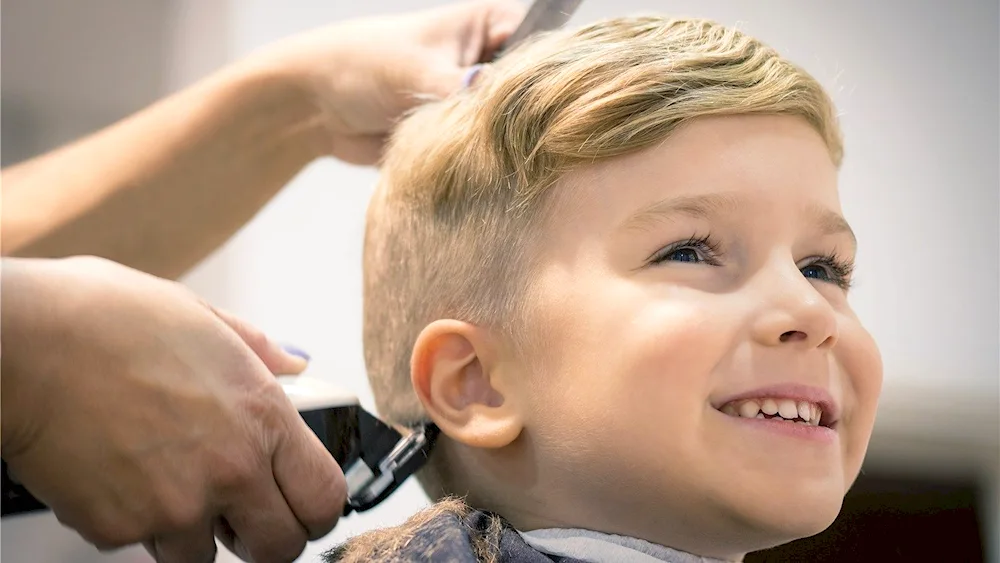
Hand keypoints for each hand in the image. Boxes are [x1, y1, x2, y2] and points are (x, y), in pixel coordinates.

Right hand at [0, 257, 345, 562]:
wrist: (22, 344)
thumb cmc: (102, 320)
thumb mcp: (200, 317)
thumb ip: (258, 349)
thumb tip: (293, 363)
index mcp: (262, 415)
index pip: (324, 496)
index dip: (317, 510)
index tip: (303, 510)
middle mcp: (231, 467)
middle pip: (280, 546)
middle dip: (263, 538)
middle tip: (241, 517)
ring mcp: (177, 505)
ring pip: (204, 554)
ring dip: (190, 529)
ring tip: (161, 478)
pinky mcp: (120, 529)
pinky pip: (141, 543)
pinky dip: (133, 521)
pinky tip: (118, 473)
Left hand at [247, 0, 525, 163]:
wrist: (316, 106)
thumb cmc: (362, 64)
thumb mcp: (417, 71)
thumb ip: (463, 91)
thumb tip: (503, 111)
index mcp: (491, 27)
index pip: (545, 46)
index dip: (552, 77)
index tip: (548, 108)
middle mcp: (492, 64)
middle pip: (533, 95)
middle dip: (524, 119)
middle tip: (515, 141)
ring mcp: (479, 103)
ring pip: (510, 131)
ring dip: (499, 147)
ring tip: (489, 158)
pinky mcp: (463, 138)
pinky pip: (486, 157)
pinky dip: (481, 167)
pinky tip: (481, 175)